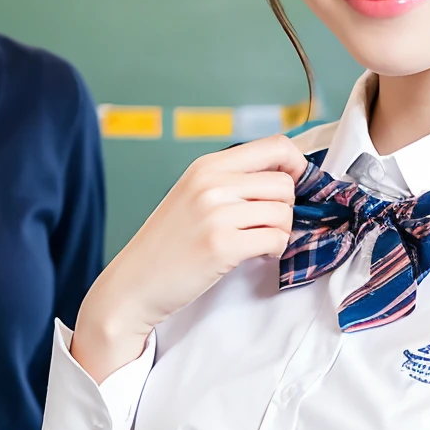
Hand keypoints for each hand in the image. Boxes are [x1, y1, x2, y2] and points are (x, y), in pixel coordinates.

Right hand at [73, 135, 308, 381]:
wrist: (134, 283)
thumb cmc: (167, 245)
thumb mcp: (193, 196)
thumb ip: (230, 182)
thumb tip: (285, 177)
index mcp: (206, 166)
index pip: (275, 146)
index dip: (295, 165)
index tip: (294, 185)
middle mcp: (211, 183)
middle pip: (284, 183)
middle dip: (285, 208)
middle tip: (266, 226)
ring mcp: (216, 214)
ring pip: (283, 212)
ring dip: (280, 232)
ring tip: (257, 242)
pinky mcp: (222, 245)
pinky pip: (275, 239)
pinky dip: (274, 250)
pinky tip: (255, 255)